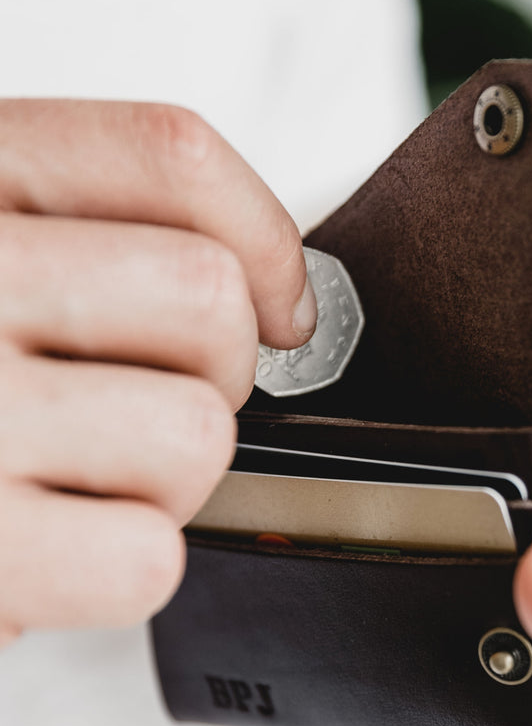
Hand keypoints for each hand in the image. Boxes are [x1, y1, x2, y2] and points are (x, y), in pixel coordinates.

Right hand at [0, 100, 315, 642]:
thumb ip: (95, 238)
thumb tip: (281, 301)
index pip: (173, 160)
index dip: (266, 240)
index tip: (281, 306)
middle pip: (209, 300)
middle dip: (214, 372)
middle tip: (143, 400)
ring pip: (197, 432)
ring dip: (171, 475)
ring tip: (86, 477)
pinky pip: (144, 559)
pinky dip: (122, 566)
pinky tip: (56, 547)